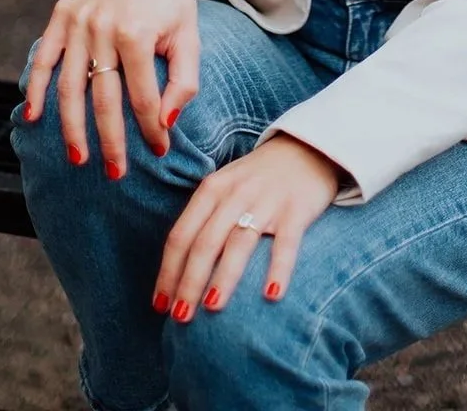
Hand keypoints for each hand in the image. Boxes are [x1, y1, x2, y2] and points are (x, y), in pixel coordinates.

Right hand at [21, 0, 197, 173]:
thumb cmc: (170, 1)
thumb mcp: (189, 36)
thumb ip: (184, 81)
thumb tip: (166, 122)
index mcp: (137, 33)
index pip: (142, 97)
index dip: (151, 129)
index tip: (160, 152)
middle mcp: (102, 28)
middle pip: (103, 99)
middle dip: (110, 141)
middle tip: (117, 174)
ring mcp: (78, 22)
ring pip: (69, 87)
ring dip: (71, 128)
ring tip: (79, 159)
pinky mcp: (61, 16)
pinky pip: (43, 58)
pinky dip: (36, 88)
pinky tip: (34, 117)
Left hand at [153, 133, 342, 319]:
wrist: (307, 148)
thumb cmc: (258, 178)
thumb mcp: (225, 186)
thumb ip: (204, 218)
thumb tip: (178, 270)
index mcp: (212, 189)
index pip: (182, 235)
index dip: (168, 271)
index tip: (159, 305)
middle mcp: (235, 194)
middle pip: (205, 243)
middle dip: (189, 282)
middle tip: (180, 318)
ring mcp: (266, 201)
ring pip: (239, 243)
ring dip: (223, 278)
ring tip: (211, 308)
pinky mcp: (296, 209)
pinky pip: (285, 243)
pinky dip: (278, 268)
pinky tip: (271, 295)